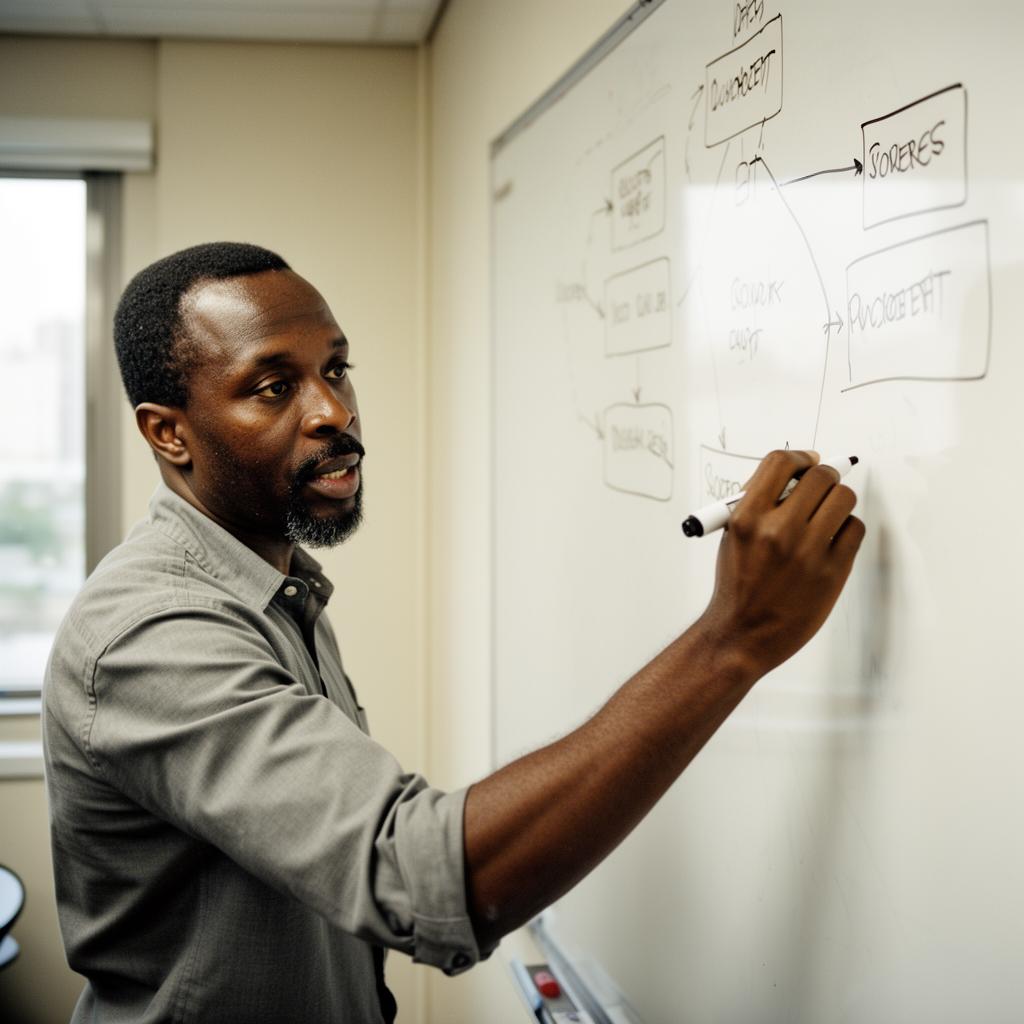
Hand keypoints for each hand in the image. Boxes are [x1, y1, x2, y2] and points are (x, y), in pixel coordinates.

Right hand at [699, 449, 865, 679]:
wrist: (742, 634)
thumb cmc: (737, 584)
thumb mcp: (733, 536)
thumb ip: (760, 503)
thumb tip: (797, 474)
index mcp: (746, 519)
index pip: (781, 463)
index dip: (799, 457)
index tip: (807, 462)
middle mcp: (777, 531)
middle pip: (820, 477)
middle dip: (823, 477)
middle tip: (821, 487)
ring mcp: (808, 552)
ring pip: (844, 499)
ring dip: (837, 501)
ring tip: (825, 516)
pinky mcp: (833, 571)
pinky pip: (855, 529)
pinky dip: (846, 529)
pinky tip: (831, 540)